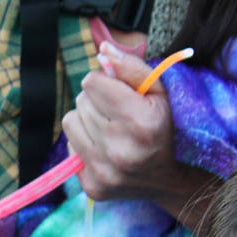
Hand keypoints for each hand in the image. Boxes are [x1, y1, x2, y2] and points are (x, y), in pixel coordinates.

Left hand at [65, 43, 219, 226]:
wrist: (167, 179)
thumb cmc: (162, 128)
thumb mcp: (159, 93)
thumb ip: (131, 67)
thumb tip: (103, 50)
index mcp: (141, 123)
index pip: (92, 83)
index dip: (104, 81)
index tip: (117, 90)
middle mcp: (120, 150)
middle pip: (81, 100)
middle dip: (96, 100)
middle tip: (115, 111)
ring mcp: (104, 172)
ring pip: (70, 121)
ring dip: (86, 119)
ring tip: (108, 127)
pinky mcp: (92, 186)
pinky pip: (70, 146)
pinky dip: (84, 142)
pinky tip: (103, 147)